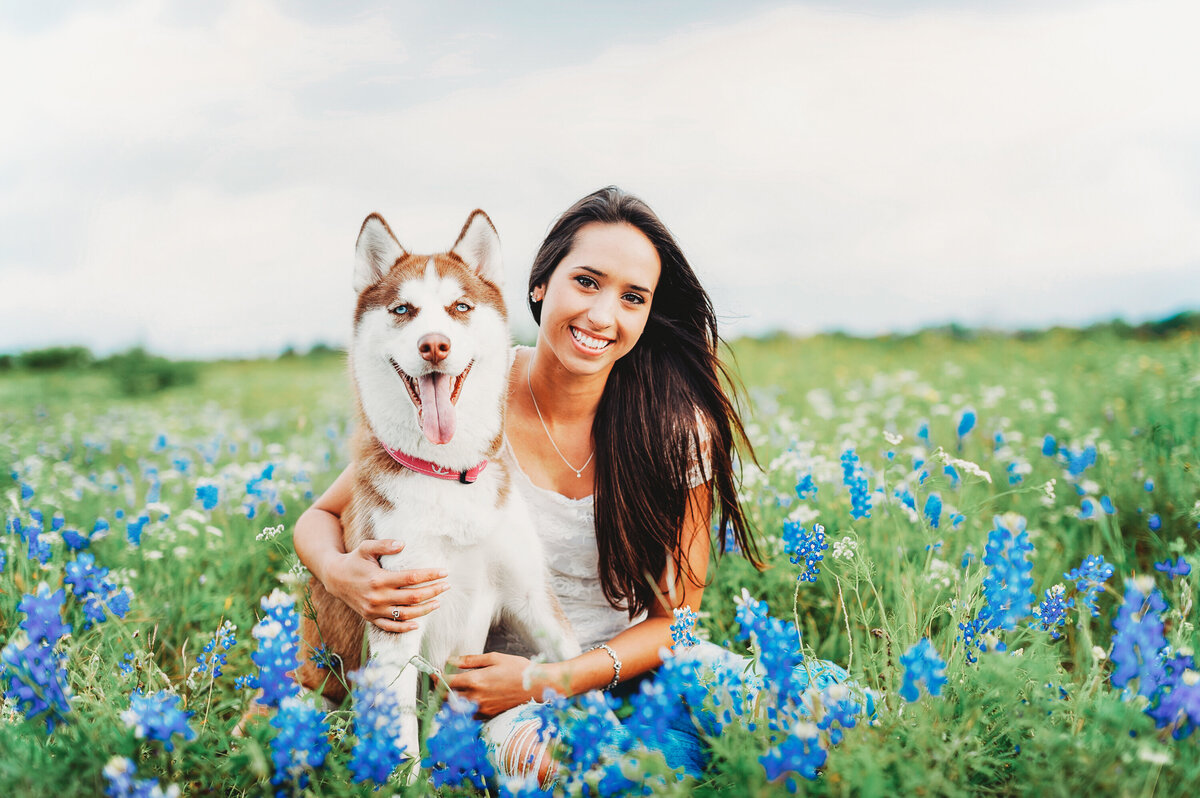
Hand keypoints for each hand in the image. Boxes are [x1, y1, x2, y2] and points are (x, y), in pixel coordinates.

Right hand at [323, 539, 449, 632]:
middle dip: (433, 591)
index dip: (430, 575)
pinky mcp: (370, 618)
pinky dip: (404, 627)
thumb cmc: (354, 560)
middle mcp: (377, 597)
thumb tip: (403, 544)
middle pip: (413, 597)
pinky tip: (417, 624)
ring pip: (406, 614)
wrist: (334, 578)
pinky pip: (390, 626)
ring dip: (425, 609)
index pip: (411, 578)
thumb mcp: (366, 548)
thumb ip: (384, 545)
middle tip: (447, 586)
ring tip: (438, 602)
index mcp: (379, 579)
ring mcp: (374, 610)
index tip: (444, 572)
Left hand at [444, 653, 567, 717]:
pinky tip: (463, 701)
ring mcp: (482, 709)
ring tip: (448, 692)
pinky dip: (461, 709)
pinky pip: (468, 715)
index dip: (436, 677)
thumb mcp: (494, 658)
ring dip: (448, 702)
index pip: (446, 682)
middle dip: (439, 691)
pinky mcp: (488, 715)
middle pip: (447, 699)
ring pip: (456, 710)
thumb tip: (451, 660)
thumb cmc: (518, 669)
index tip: (433, 672)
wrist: (536, 686)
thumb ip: (470, 660)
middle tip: (438, 683)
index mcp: (476, 680)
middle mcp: (476, 697)